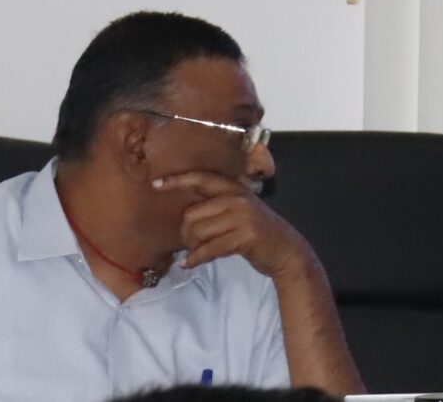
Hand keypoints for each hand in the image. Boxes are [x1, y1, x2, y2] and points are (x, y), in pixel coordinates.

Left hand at [154, 171, 315, 280]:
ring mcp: (243, 217)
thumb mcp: (242, 211)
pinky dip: (196, 258)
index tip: (156, 184)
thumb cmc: (259, 232)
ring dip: (192, 246)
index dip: (179, 180)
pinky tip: (190, 263)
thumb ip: (220, 205)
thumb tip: (187, 213)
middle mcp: (239, 199)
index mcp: (236, 189)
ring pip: (198, 232)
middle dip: (186, 233)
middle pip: (192, 214)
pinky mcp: (244, 237)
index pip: (203, 179)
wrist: (286, 250)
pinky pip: (209, 248)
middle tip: (192, 243)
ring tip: (197, 252)